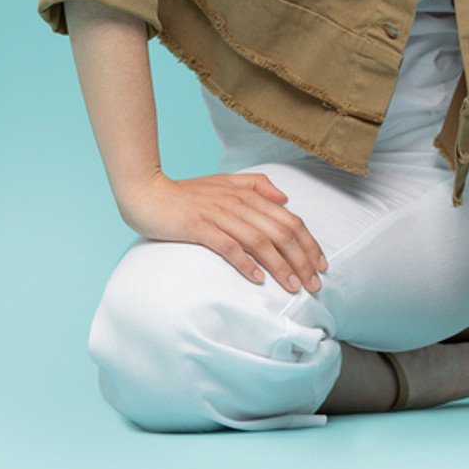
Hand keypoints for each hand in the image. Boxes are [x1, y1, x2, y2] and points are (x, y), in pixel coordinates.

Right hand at [117, 170, 328, 292]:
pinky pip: (228, 246)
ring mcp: (219, 214)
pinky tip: (258, 280)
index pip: (289, 219)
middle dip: (302, 260)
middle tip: (314, 285)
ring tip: (294, 287)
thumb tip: (285, 198)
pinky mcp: (199, 227)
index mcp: (248, 193)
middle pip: (280, 232)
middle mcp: (238, 202)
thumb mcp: (225, 182)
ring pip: (260, 241)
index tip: (321, 264)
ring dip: (280, 266)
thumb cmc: (187, 192)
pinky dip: (246, 263)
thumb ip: (256, 185)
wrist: (146, 192)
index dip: (309, 242)